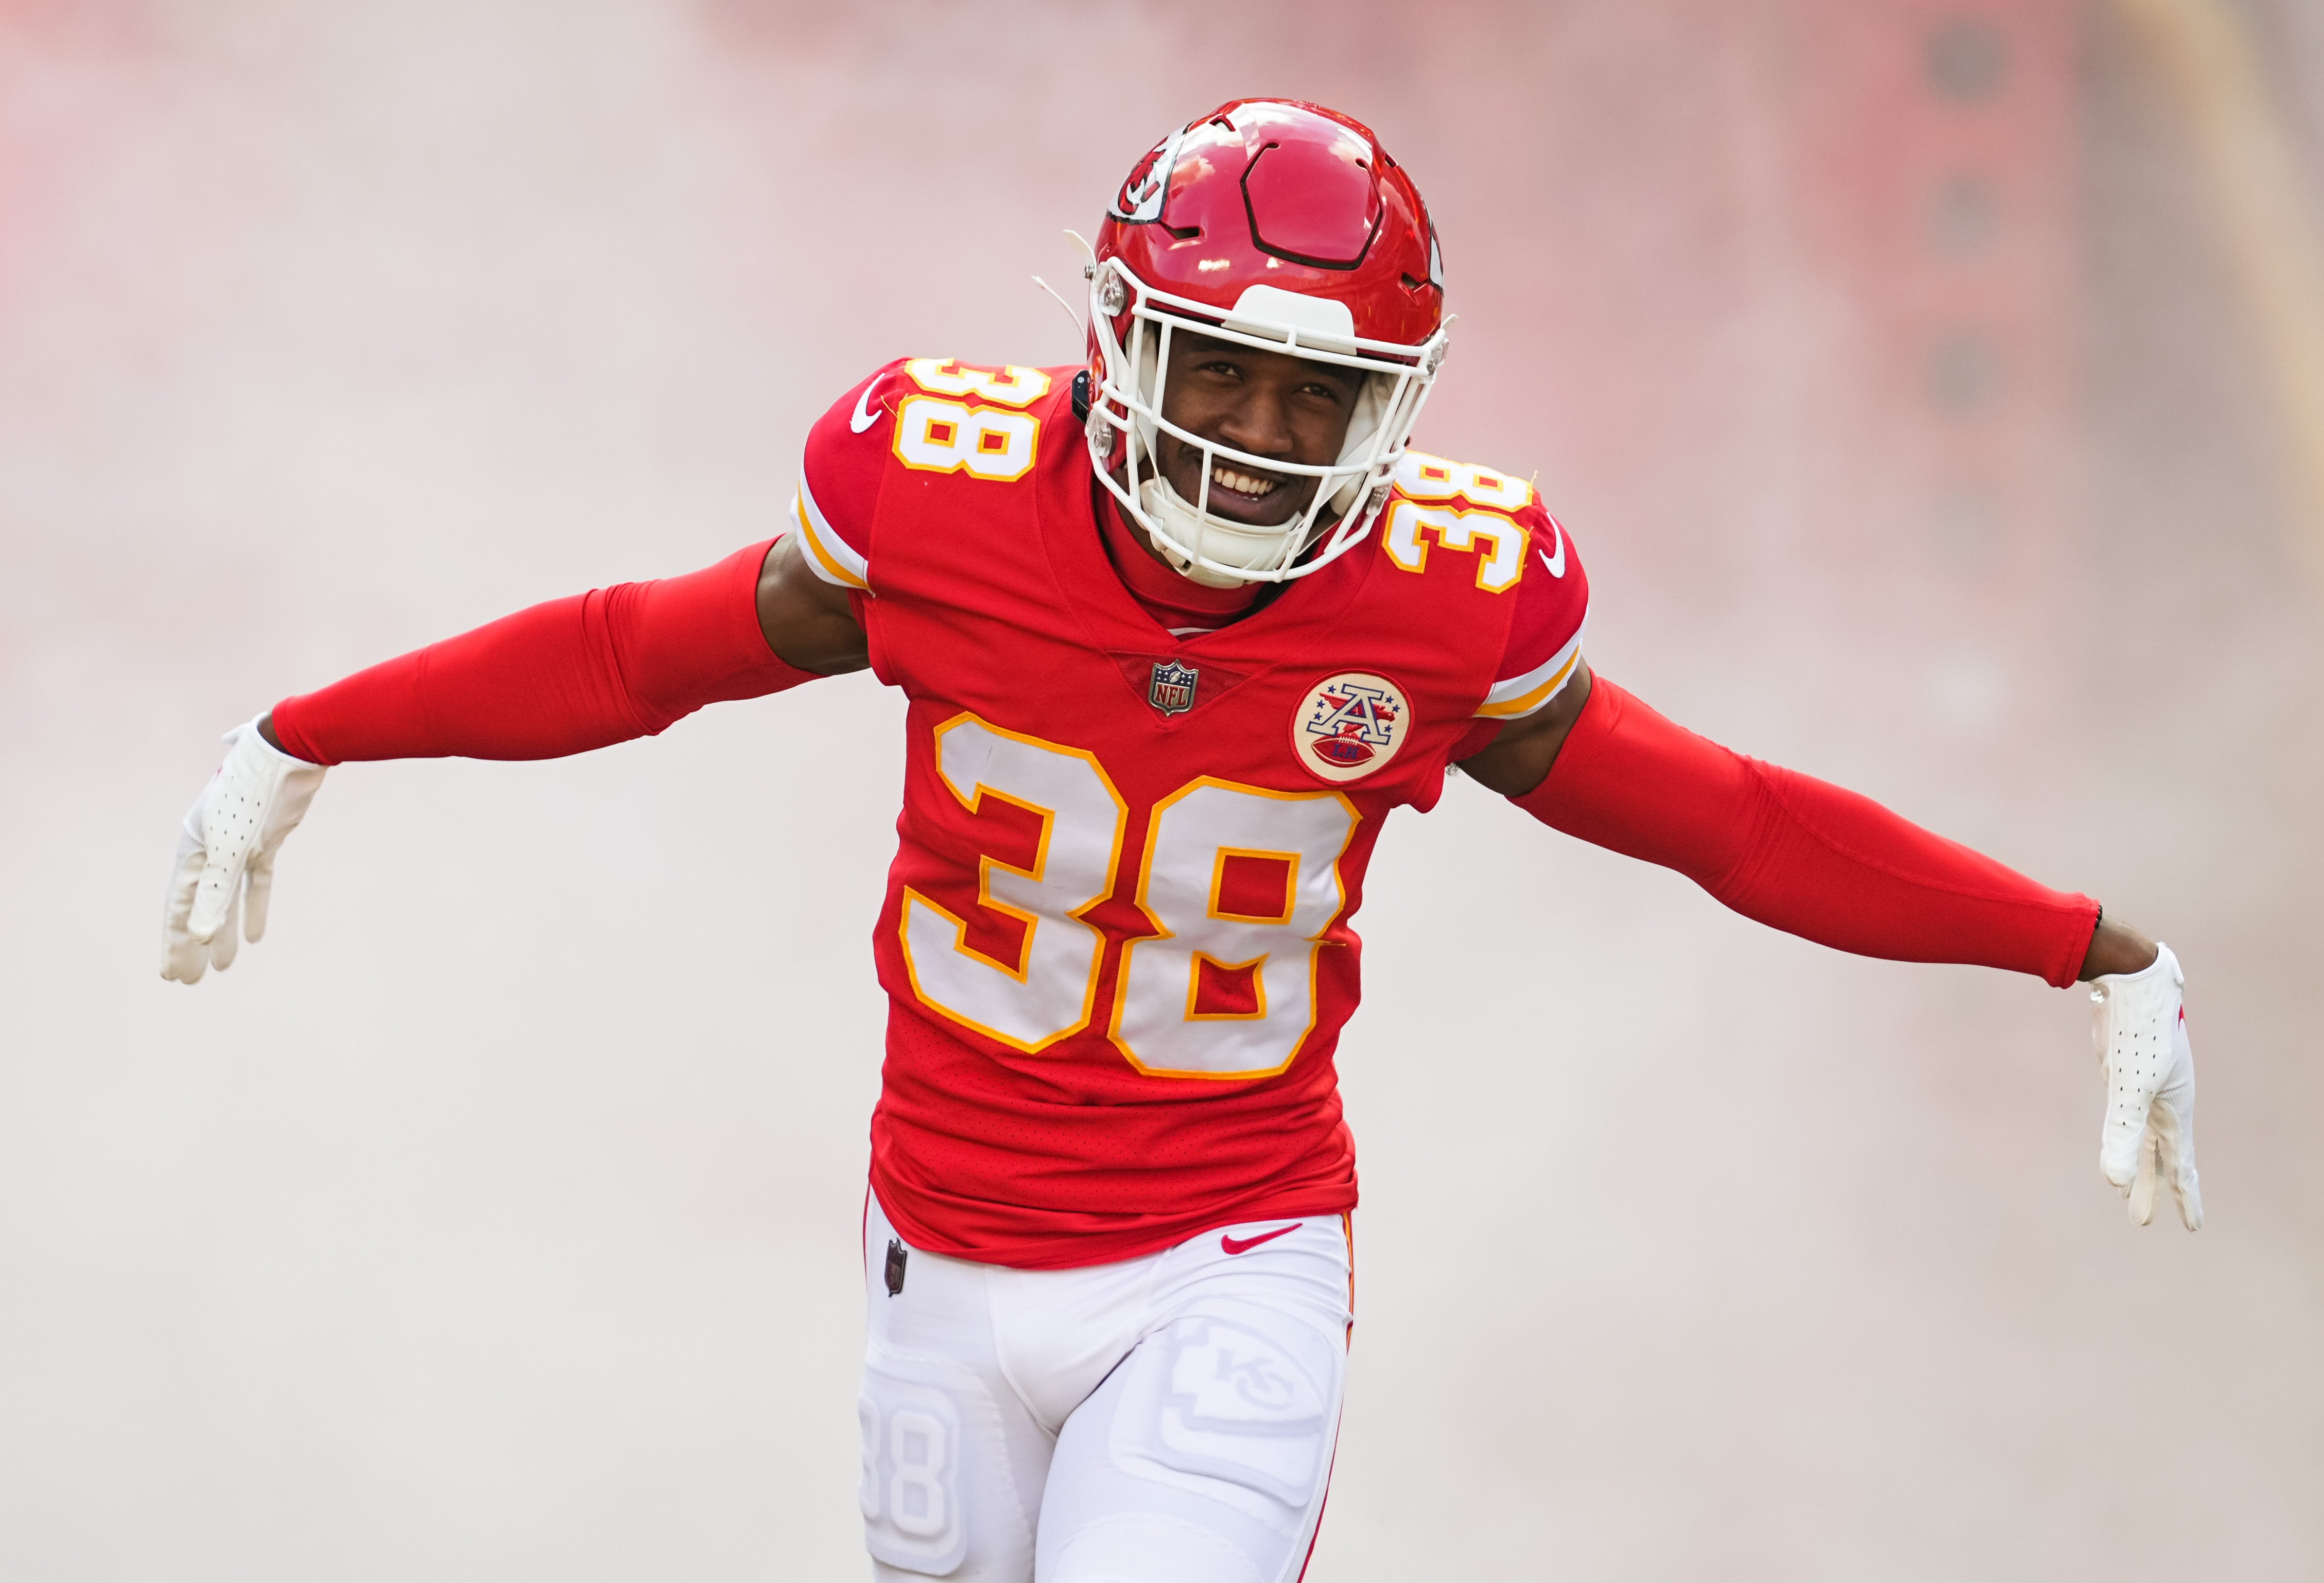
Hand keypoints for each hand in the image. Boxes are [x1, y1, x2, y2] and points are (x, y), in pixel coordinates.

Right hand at [161, 719, 326, 983]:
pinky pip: (256, 882)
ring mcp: (237, 845)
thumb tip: (201, 935)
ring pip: (227, 898)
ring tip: (222, 967)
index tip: (170, 975)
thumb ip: (218, 892)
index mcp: (193, 849)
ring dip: (224, 932)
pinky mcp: (264, 841)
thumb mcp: (234, 847)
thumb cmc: (255, 794)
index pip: (179, 907)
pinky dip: (254, 907)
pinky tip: (256, 936)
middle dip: (193, 944)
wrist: (290, 753)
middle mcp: (210, 848)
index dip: (174, 943)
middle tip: (189, 980)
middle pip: (199, 906)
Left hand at [2089, 944, 2201, 1228]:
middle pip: (2158, 1157)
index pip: (2181, 1166)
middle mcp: (2164, 1102)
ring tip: (2121, 1192)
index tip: (2191, 1227)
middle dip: (2150, 1189)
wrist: (2131, 984)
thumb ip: (2120, 1135)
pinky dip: (2125, 1133)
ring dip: (2133, 1164)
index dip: (2184, 1197)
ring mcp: (2144, 1088)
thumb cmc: (2140, 1034)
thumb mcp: (2129, 1088)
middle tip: (2140, 1221)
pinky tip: (2121, 1139)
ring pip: (2141, 1136)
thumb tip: (2113, 1182)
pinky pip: (2128, 1113)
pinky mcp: (2124, 1073)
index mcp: (2174, 1111)